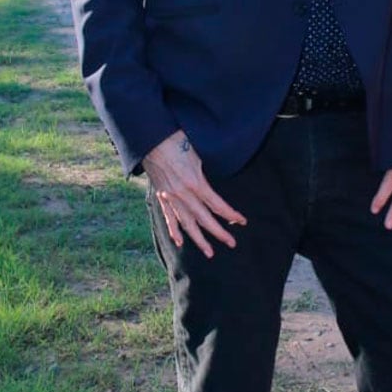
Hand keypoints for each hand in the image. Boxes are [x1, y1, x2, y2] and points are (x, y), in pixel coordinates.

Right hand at [144, 130, 246, 256]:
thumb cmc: (176, 139)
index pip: (217, 205)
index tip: (242, 221)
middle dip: (219, 233)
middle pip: (204, 219)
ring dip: (199, 239)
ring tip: (209, 252)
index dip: (231, 214)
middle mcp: (183, 194)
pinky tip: (179, 242)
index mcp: (195, 183)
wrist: (150, 138)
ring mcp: (170, 197)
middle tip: (231, 243)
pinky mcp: (161, 195)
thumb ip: (208, 169)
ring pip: (187, 224)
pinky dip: (174, 231)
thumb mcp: (198, 153)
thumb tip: (222, 174)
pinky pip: (169, 217)